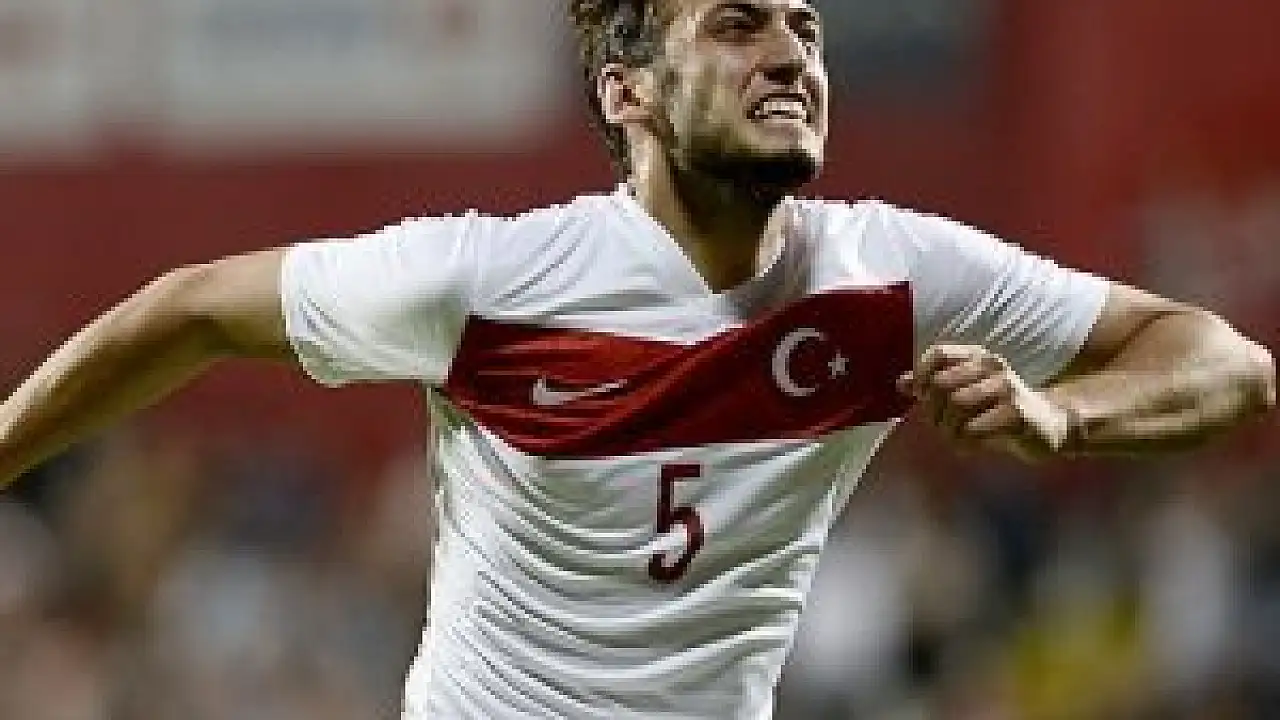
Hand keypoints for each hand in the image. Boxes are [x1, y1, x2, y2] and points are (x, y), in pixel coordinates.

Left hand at [897, 344, 1075, 461]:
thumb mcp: (969, 392)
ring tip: (955, 438)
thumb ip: (935, 386)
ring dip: (948, 429)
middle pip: (942, 384)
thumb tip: (900, 383)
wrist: (1050, 425)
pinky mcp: (1017, 414)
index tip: (922, 396)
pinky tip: (971, 446)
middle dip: (933, 410)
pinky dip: (964, 442)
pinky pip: (974, 428)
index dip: (922, 375)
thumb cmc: (1001, 409)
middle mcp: (993, 367)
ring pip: (956, 405)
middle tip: (941, 426)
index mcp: (978, 357)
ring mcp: (1007, 389)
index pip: (939, 353)